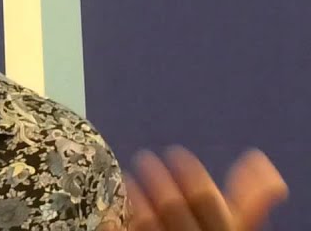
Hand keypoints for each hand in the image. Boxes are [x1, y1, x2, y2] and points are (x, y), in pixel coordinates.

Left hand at [127, 146, 287, 229]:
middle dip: (158, 178)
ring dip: (137, 194)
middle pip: (173, 206)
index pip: (207, 200)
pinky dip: (121, 220)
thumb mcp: (236, 226)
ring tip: (130, 175)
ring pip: (149, 221)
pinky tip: (118, 206)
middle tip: (146, 157)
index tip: (177, 153)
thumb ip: (250, 199)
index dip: (191, 174)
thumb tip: (258, 158)